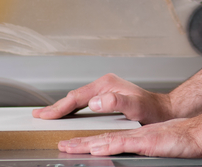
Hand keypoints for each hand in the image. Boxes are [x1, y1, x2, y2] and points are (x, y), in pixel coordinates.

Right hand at [32, 73, 173, 123]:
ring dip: (62, 108)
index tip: (44, 115)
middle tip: (38, 116)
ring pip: (77, 100)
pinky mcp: (107, 98)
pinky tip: (68, 115)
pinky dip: (72, 109)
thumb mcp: (135, 106)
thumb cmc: (152, 109)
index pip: (76, 97)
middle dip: (55, 107)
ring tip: (48, 115)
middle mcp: (104, 85)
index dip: (58, 107)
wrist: (163, 110)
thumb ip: (116, 102)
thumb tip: (95, 102)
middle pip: (73, 97)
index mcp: (106, 85)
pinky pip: (83, 103)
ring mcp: (105, 91)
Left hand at [57, 118, 201, 157]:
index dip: (89, 143)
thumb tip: (125, 150)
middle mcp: (134, 135)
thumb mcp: (158, 146)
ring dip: (86, 144)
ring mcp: (139, 138)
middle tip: (62, 145)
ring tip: (68, 146)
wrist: (201, 134)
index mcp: (135, 137)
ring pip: (108, 140)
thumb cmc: (184, 141)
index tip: (73, 145)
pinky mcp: (147, 142)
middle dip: (80, 143)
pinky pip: (124, 144)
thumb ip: (142, 148)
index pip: (107, 140)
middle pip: (102, 139)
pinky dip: (108, 146)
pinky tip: (96, 148)